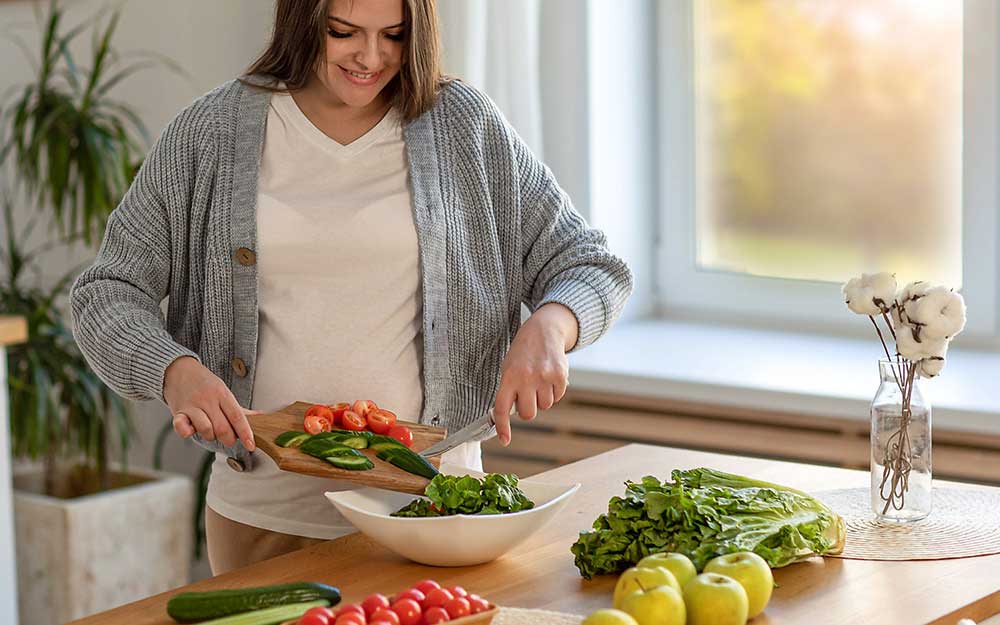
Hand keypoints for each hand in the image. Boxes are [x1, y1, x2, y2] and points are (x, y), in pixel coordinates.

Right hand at [163, 356, 258, 450]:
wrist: (178, 370)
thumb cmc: (204, 383)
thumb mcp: (223, 391)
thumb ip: (239, 409)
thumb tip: (259, 416)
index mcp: (222, 394)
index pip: (237, 417)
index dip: (246, 433)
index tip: (251, 445)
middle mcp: (208, 400)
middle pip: (223, 427)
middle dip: (229, 439)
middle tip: (230, 439)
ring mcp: (192, 405)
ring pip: (206, 429)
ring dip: (210, 436)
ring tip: (211, 432)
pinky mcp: (178, 411)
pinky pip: (181, 426)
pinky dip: (187, 432)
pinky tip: (191, 430)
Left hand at [492, 303, 578, 445]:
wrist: (543, 330)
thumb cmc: (523, 352)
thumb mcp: (509, 367)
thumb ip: (509, 390)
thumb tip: (510, 415)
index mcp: (509, 376)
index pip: (502, 408)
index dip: (503, 427)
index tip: (505, 440)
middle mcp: (526, 378)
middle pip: (528, 414)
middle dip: (529, 409)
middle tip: (528, 395)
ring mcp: (544, 377)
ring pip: (545, 406)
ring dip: (542, 398)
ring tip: (539, 380)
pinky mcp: (560, 376)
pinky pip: (557, 397)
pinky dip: (554, 391)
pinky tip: (549, 377)